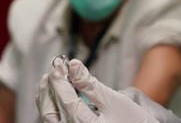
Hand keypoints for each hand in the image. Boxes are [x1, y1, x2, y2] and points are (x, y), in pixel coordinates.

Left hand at [37, 58, 180, 122]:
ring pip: (50, 119)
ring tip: (49, 80)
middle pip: (52, 110)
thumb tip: (73, 65)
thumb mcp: (113, 100)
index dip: (59, 80)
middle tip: (53, 69)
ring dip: (47, 98)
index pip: (64, 100)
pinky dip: (52, 109)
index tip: (57, 64)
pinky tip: (54, 97)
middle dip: (50, 88)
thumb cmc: (133, 122)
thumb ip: (90, 84)